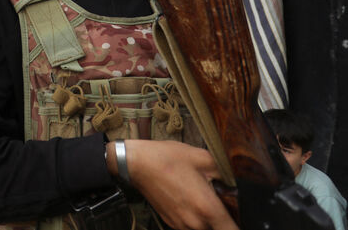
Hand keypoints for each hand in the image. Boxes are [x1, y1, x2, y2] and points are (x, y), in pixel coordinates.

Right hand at [112, 140, 238, 229]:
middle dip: (225, 220)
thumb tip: (241, 181)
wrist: (136, 163)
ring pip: (204, 229)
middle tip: (223, 202)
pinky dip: (195, 219)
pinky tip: (191, 201)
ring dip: (209, 221)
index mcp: (207, 208)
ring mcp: (181, 225)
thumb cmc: (167, 159)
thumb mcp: (203, 158)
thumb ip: (227, 172)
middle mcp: (195, 223)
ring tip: (204, 201)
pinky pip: (191, 227)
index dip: (241, 225)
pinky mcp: (171, 223)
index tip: (243, 217)